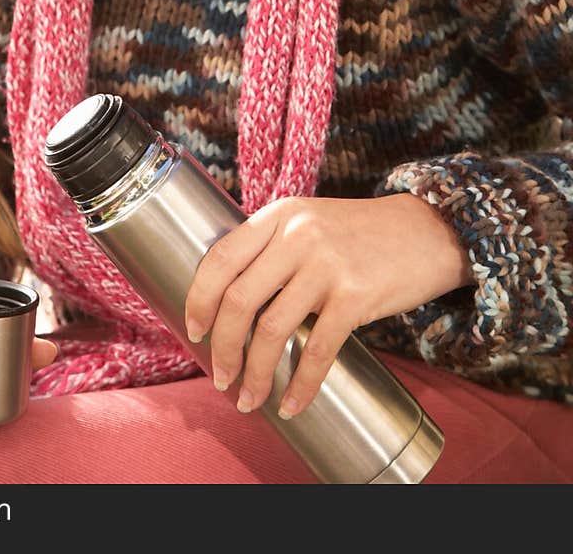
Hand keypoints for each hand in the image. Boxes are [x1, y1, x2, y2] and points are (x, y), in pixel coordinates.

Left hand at [184, 193, 472, 420]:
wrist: (427, 231)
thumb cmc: (362, 234)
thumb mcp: (309, 221)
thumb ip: (274, 247)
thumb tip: (231, 300)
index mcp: (278, 215)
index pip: (220, 258)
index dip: (199, 298)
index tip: (193, 330)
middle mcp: (297, 235)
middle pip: (239, 298)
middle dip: (223, 346)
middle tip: (220, 376)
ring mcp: (326, 264)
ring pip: (272, 329)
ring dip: (254, 373)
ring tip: (248, 398)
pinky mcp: (355, 295)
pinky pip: (318, 350)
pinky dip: (301, 385)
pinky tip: (292, 404)